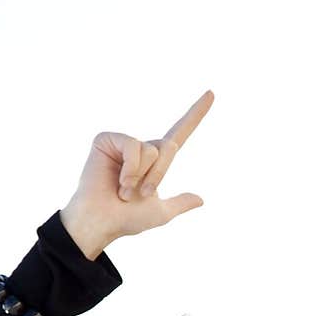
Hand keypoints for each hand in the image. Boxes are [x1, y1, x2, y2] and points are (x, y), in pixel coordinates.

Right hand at [60, 89, 213, 255]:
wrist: (102, 222)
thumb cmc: (126, 219)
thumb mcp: (160, 213)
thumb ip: (180, 203)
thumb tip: (201, 199)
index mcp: (155, 161)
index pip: (180, 134)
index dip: (196, 114)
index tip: (212, 93)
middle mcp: (141, 147)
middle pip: (169, 147)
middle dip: (159, 175)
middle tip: (139, 194)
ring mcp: (123, 142)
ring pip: (151, 149)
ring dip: (141, 176)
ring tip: (123, 190)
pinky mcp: (107, 139)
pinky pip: (133, 146)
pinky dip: (130, 168)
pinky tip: (118, 180)